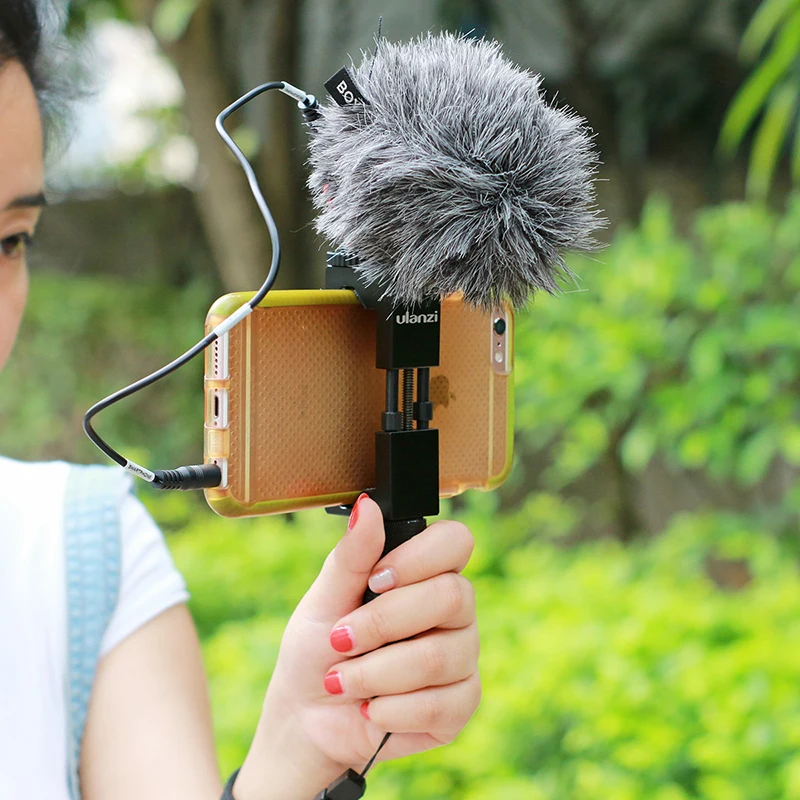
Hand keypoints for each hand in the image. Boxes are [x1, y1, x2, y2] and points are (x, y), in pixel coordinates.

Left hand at [233, 495, 480, 798]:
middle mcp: (454, 609)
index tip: (375, 580)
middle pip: (454, 596)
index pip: (456, 541)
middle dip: (384, 623)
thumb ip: (351, 555)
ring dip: (375, 673)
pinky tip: (370, 709)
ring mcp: (462, 656)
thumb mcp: (324, 599)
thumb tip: (369, 506)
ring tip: (343, 681)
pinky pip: (441, 705)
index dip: (420, 558)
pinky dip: (390, 709)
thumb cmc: (317, 648)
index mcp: (425, 572)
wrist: (307, 717)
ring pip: (440, 656)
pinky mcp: (461, 704)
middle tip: (342, 639)